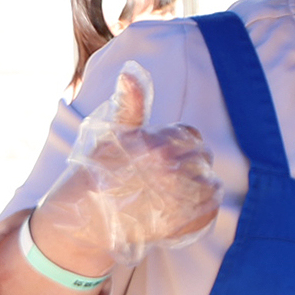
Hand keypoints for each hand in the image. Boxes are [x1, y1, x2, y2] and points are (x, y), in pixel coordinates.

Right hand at [29, 64, 219, 273]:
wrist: (84, 222)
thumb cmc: (97, 173)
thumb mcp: (112, 134)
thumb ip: (130, 103)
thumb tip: (131, 70)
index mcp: (158, 147)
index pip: (189, 135)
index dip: (176, 144)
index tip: (158, 157)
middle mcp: (173, 172)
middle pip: (202, 157)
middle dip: (186, 163)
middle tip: (160, 178)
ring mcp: (181, 200)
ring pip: (210, 182)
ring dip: (196, 186)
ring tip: (169, 194)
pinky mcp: (186, 224)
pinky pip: (211, 208)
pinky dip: (201, 209)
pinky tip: (179, 210)